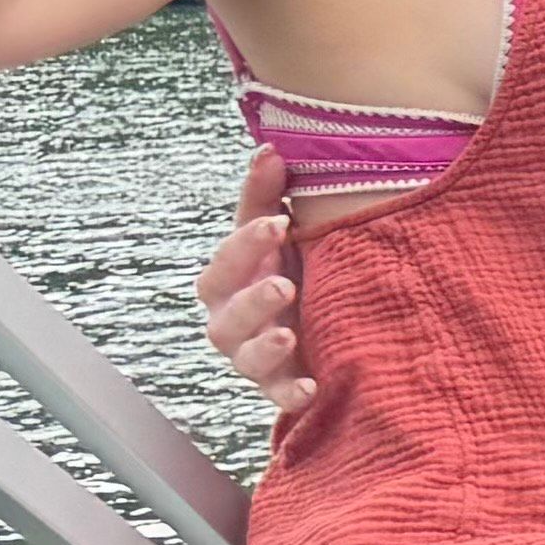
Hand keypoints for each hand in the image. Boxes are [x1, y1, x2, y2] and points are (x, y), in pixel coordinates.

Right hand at [199, 149, 311, 420]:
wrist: (319, 321)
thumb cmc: (292, 266)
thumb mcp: (279, 233)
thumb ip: (268, 195)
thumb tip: (272, 147)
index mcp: (230, 278)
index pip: (226, 260)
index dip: (246, 243)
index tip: (279, 222)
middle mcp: (232, 319)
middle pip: (225, 313)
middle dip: (252, 298)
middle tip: (283, 283)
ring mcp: (253, 356)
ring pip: (244, 357)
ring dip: (264, 345)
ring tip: (289, 331)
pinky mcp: (280, 386)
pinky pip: (278, 396)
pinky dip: (292, 394)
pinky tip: (312, 387)